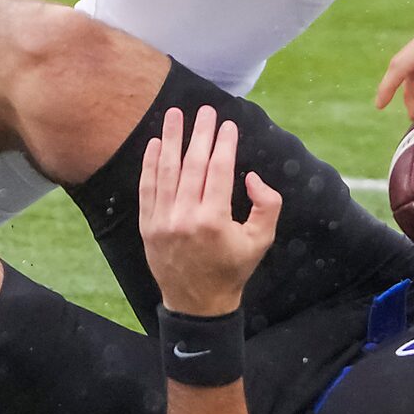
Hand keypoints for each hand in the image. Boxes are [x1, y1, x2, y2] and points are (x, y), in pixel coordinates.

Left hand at [138, 105, 279, 317]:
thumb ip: (266, 205)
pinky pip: (147, 188)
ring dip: (171, 139)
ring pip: (166, 171)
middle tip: (205, 110)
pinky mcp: (148, 225)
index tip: (227, 124)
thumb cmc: (233, 269)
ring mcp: (162, 221)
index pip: (218, 170)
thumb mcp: (261, 241)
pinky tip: (156, 143)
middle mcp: (184, 217)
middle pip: (192, 164)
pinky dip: (150, 164)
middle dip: (199, 134)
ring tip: (174, 114)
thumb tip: (251, 177)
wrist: (197, 302)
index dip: (223, 144)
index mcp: (214, 221)